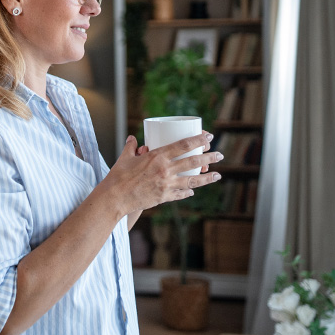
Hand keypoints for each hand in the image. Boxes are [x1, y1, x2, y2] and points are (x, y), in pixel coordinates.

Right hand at [105, 131, 222, 213]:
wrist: (114, 198)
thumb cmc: (117, 176)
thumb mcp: (124, 158)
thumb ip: (131, 147)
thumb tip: (132, 138)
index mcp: (157, 156)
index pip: (183, 145)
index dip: (199, 140)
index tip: (209, 137)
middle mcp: (165, 170)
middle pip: (193, 161)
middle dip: (209, 157)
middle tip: (219, 154)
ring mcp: (166, 184)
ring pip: (192, 180)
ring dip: (207, 177)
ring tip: (217, 175)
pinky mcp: (164, 197)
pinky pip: (180, 194)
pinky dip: (188, 192)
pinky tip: (192, 191)